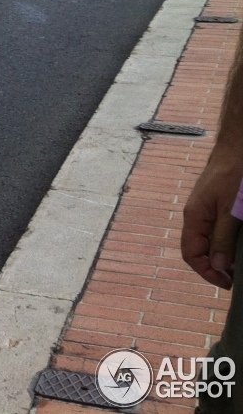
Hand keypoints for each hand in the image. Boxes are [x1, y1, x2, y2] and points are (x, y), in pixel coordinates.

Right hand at [182, 153, 242, 287]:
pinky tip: (237, 244)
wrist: (239, 147)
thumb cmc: (234, 174)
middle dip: (215, 267)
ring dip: (221, 255)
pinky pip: (215, 230)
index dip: (207, 272)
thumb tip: (218, 266)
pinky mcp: (216, 206)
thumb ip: (222, 238)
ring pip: (207, 241)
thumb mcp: (230, 210)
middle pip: (198, 250)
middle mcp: (196, 216)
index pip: (191, 254)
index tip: (228, 282)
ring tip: (238, 263)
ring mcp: (205, 210)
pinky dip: (225, 242)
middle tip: (235, 276)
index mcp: (194, 217)